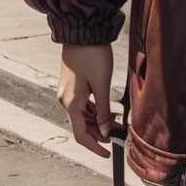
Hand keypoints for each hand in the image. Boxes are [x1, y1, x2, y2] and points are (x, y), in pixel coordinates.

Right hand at [58, 43, 115, 157]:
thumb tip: (105, 130)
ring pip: (83, 116)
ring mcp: (67, 92)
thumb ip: (103, 110)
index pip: (80, 135)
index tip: (108, 154)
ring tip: (118, 122)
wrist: (82, 32)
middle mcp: (65, 100)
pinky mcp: (72, 85)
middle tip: (119, 135)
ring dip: (98, 122)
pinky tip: (108, 109)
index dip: (94, 147)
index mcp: (71, 103)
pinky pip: (82, 105)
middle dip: (99, 133)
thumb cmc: (93, 56)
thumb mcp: (102, 85)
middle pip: (81, 126)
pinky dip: (95, 110)